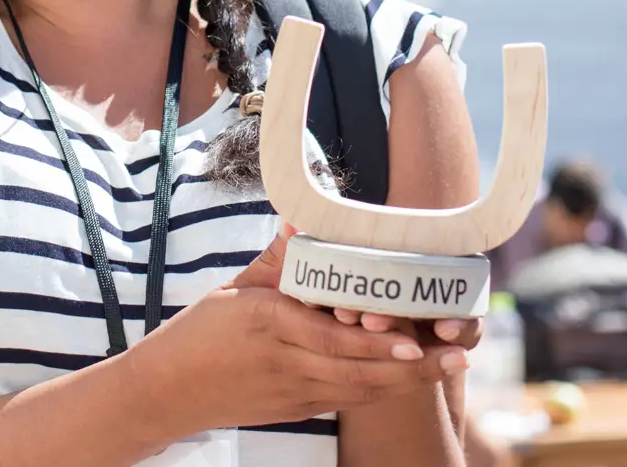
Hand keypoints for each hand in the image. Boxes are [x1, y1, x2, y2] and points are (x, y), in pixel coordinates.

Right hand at [125, 224, 469, 437]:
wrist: (167, 392)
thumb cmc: (200, 333)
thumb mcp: (234, 288)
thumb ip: (277, 257)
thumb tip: (305, 216)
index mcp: (268, 325)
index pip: (331, 339)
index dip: (376, 344)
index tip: (414, 339)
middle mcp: (286, 365)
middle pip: (359, 372)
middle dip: (413, 366)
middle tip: (459, 352)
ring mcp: (293, 394)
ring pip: (361, 391)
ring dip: (408, 381)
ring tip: (450, 363)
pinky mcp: (296, 410)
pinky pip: (347, 400)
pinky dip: (382, 389)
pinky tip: (411, 376)